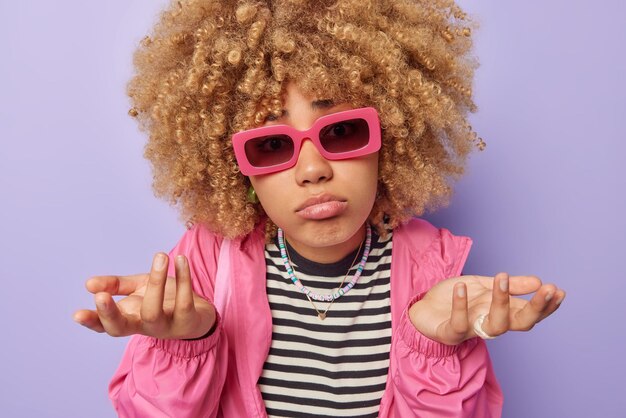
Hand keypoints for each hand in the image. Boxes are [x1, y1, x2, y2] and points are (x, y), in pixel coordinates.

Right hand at [73, 253, 215, 338]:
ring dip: (155, 283)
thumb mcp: (139, 288)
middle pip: (121, 328)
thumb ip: (116, 285)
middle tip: (100, 296)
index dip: (92, 321)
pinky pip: (184, 302)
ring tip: (161, 256)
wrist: (199, 313)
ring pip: (153, 312)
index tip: (77, 314)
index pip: (105, 325)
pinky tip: (181, 259)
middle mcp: (144, 326)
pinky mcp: (187, 321)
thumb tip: (88, 284)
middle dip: (110, 313)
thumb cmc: (164, 299)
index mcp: (129, 318)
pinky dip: (184, 279)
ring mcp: (166, 327)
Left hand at [408, 272, 564, 344]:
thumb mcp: (483, 286)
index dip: (546, 306)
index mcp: (501, 312)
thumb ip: (509, 285)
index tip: (559, 291)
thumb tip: (537, 280)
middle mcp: (490, 323)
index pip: (530, 313)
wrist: (422, 309)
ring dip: (501, 302)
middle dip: (536, 308)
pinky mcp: (450, 333)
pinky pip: (459, 323)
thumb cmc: (455, 299)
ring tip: (502, 277)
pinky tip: (461, 286)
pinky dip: (460, 305)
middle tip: (547, 288)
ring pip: (495, 326)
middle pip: (520, 323)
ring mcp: (472, 330)